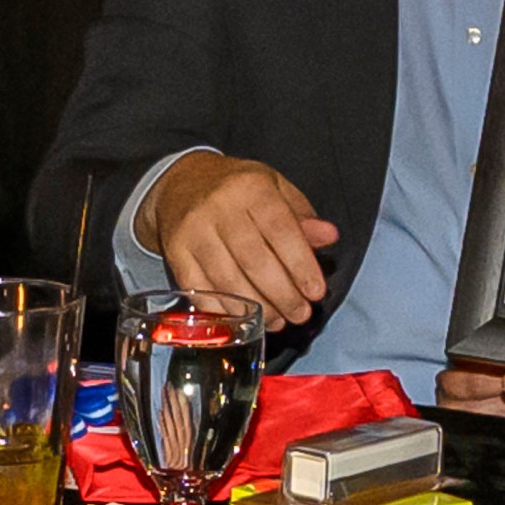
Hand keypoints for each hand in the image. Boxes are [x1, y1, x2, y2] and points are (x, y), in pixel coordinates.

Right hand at [137, 153, 339, 331]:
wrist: (181, 182)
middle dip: (282, 294)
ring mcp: (193, 231)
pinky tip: (243, 318)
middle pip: (254, 260)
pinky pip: (199, 288)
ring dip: (256, 307)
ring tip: (277, 321)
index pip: (281, 231)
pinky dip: (223, 308)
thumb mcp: (275, 188)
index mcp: (252, 187)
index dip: (301, 265)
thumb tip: (329, 237)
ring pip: (227, 279)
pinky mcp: (175, 252)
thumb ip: (302, 216)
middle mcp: (219, 208)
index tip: (316, 291)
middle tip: (300, 314)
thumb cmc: (238, 188)